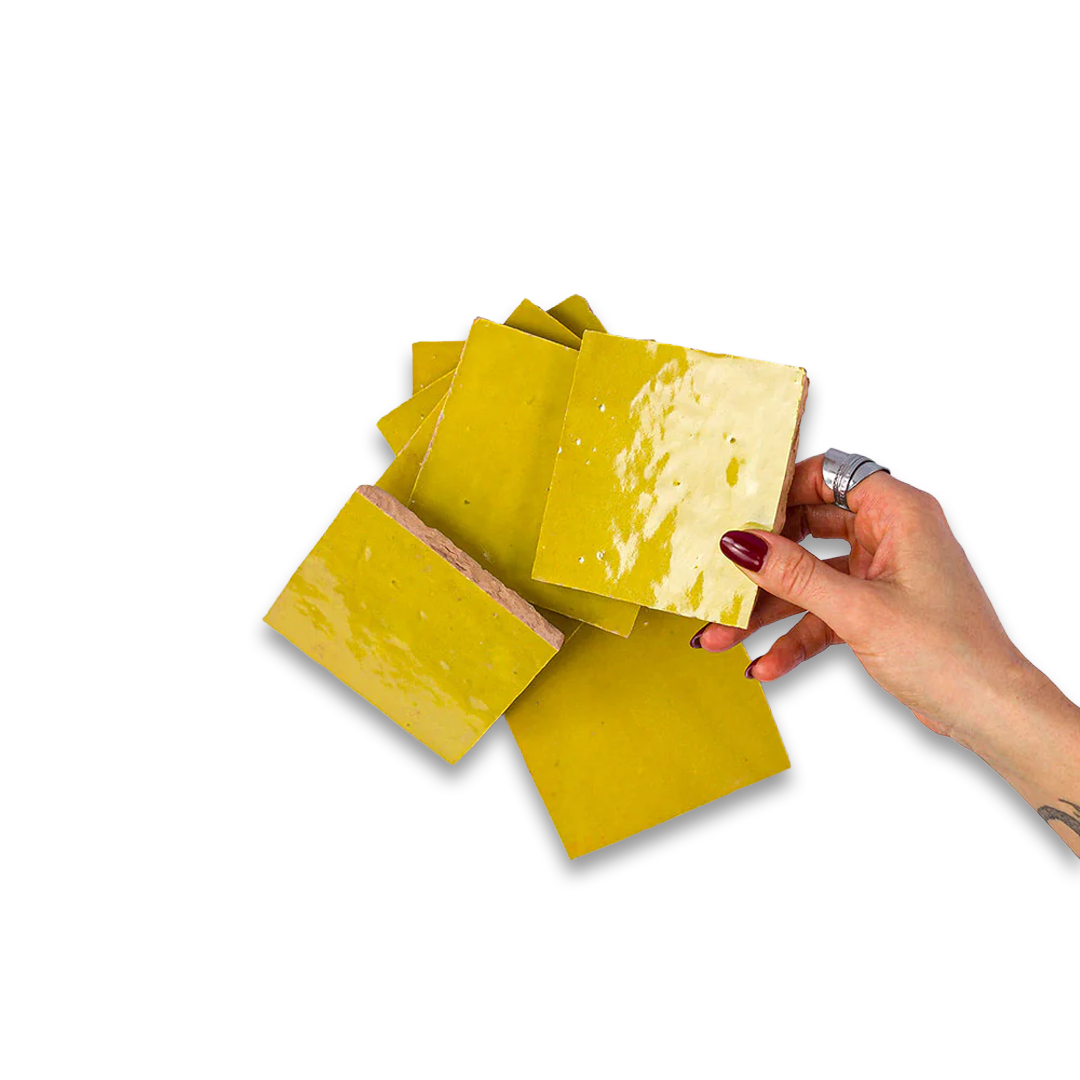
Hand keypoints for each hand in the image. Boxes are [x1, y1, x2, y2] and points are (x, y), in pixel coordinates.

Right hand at [693, 453, 1026, 742]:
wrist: (989, 712)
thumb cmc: (947, 652)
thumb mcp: (857, 610)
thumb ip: (794, 575)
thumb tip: (740, 544)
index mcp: (900, 513)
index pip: (830, 475)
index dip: (782, 488)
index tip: (739, 509)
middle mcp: (892, 537)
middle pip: (810, 530)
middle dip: (764, 561)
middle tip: (722, 572)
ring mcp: (883, 576)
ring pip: (812, 578)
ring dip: (769, 609)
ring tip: (724, 633)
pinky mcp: (877, 612)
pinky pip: (824, 614)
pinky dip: (796, 636)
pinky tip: (767, 664)